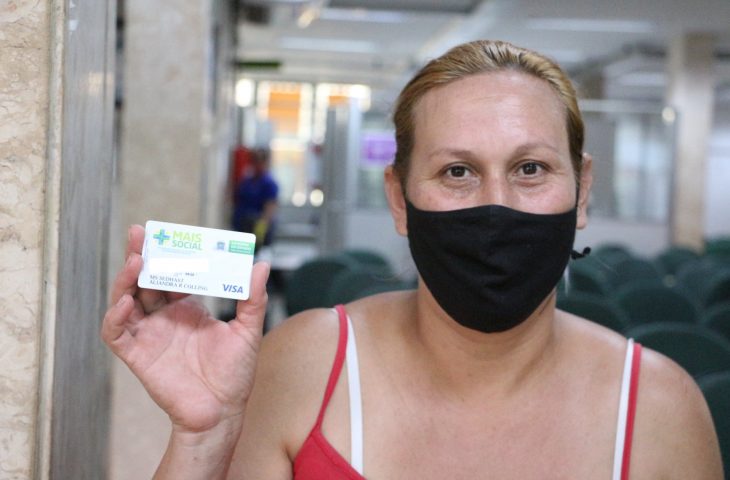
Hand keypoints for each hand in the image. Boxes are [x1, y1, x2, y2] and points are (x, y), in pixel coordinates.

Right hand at [102, 225, 269, 433]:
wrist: (222, 411)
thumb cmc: (235, 373)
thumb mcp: (248, 330)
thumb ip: (252, 298)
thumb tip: (260, 264)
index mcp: (188, 308)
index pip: (172, 274)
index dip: (168, 255)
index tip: (170, 235)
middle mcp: (165, 317)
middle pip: (145, 281)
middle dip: (140, 256)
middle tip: (140, 234)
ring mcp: (149, 335)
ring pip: (126, 300)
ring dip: (125, 280)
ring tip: (133, 261)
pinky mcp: (137, 355)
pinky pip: (117, 334)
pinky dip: (115, 318)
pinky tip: (125, 303)